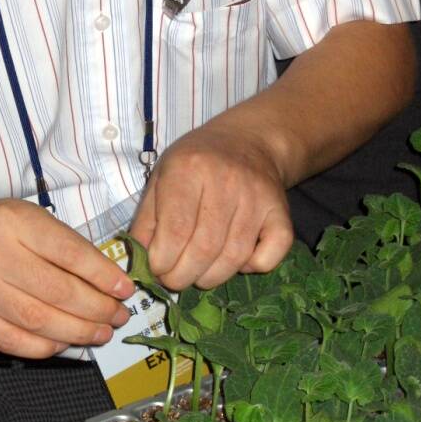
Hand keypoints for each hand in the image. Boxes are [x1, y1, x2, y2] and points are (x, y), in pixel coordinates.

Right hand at [0, 199, 133, 357]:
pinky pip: (17, 341)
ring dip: (80, 332)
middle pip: (59, 291)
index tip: (126, 290)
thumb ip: (69, 247)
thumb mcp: (33, 220)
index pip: (70, 254)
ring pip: (41, 320)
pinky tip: (68, 342)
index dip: (104, 277)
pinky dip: (49, 346)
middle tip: (119, 316)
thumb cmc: (0, 233)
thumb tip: (113, 285)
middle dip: (98, 309)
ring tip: (102, 332)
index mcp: (14, 222)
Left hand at [130, 121, 293, 289]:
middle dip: (183, 276)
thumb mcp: (161, 178)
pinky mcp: (281, 212)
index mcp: (189, 169)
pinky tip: (237, 262)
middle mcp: (226, 181)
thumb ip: (147, 220)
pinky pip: (272, 253)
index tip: (156, 269)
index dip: (161, 261)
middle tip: (174, 280)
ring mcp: (257, 198)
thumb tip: (139, 262)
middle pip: (204, 249)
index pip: (174, 231)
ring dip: (211, 277)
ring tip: (197, 275)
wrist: (249, 141)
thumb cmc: (196, 163)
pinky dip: (254, 267)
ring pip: (234, 257)